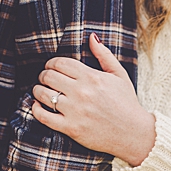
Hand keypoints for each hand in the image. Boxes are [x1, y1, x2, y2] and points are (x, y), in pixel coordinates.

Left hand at [32, 33, 155, 165]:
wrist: (134, 133)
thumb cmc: (127, 103)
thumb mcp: (119, 75)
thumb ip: (104, 55)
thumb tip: (92, 37)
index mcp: (92, 77)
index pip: (60, 63)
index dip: (51, 63)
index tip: (51, 67)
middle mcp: (82, 92)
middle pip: (48, 76)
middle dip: (43, 75)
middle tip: (45, 78)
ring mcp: (75, 111)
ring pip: (43, 94)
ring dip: (38, 90)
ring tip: (41, 90)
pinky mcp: (70, 128)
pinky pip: (43, 116)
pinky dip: (35, 109)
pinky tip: (37, 105)